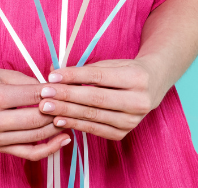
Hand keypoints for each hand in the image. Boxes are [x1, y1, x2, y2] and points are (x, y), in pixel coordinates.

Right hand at [0, 65, 69, 160]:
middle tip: (72, 103)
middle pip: (36, 120)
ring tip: (71, 117)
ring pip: (35, 137)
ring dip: (57, 128)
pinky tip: (62, 139)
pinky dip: (48, 149)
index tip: (66, 87)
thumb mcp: (2, 74)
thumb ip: (29, 82)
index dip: (53, 92)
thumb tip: (54, 89)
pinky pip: (28, 153)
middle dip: (58, 111)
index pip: (32, 97)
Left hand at [37, 59, 163, 140]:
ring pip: (93, 116)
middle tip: (45, 94)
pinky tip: (60, 120)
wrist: (152, 87)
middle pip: (95, 99)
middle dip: (67, 96)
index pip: (99, 77)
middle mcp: (138, 101)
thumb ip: (84, 70)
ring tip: (47, 108)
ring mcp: (132, 120)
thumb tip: (54, 73)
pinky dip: (75, 124)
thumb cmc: (126, 71)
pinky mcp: (123, 133)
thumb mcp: (111, 65)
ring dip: (67, 112)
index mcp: (136, 77)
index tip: (52, 76)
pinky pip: (95, 129)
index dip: (74, 76)